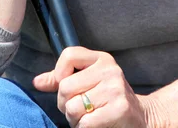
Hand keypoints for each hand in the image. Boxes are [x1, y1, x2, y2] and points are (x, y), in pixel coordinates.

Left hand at [33, 47, 167, 127]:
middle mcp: (110, 69)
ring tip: (87, 118)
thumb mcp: (87, 82)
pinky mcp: (120, 108)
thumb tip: (37, 82)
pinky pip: (85, 122)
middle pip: (65, 87)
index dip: (59, 74)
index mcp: (101, 58)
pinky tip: (95, 125)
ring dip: (75, 120)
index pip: (68, 55)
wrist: (140, 118)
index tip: (66, 86)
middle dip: (65, 105)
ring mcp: (116, 88)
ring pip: (73, 108)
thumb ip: (62, 80)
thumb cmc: (107, 99)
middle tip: (78, 109)